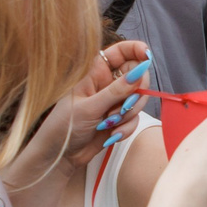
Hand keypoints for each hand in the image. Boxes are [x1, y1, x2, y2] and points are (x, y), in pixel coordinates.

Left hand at [20, 41, 152, 173]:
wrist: (60, 157)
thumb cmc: (64, 126)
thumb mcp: (90, 107)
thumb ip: (116, 91)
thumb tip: (139, 72)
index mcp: (95, 72)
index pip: (121, 52)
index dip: (136, 50)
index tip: (147, 57)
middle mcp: (107, 83)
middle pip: (137, 76)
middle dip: (135, 92)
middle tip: (124, 106)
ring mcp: (114, 101)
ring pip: (138, 99)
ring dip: (128, 114)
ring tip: (109, 124)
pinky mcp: (118, 119)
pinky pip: (134, 118)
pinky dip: (126, 128)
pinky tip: (111, 135)